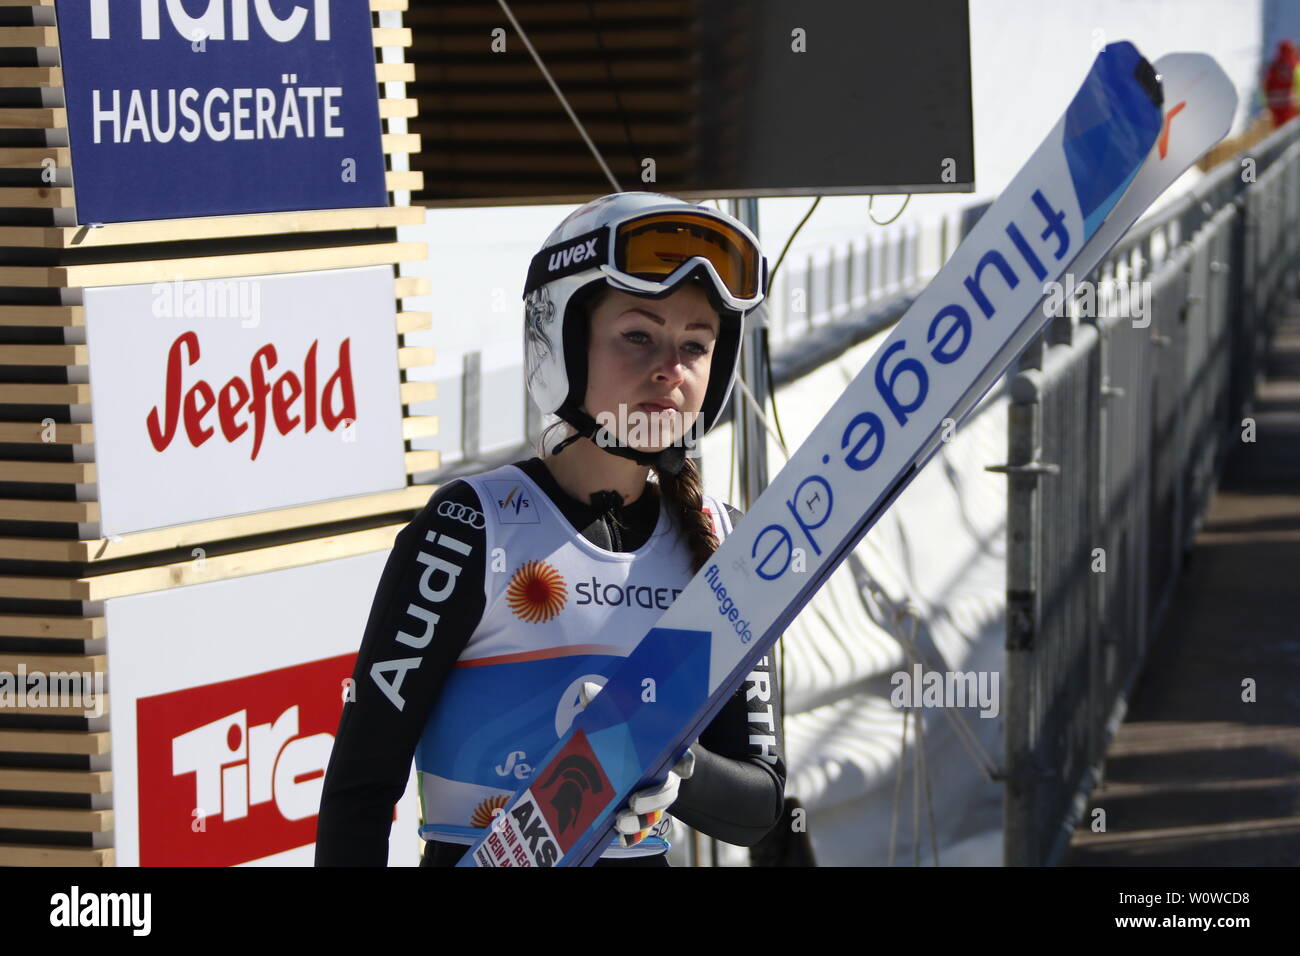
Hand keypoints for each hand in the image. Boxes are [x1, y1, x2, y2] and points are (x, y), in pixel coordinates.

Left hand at [577, 681, 696, 847]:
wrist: (612, 761)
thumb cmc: (621, 736)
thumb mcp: (613, 718)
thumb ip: (602, 703)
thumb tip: (585, 691)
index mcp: (662, 753)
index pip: (683, 757)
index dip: (685, 762)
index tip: (682, 767)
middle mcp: (661, 778)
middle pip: (668, 792)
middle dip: (654, 800)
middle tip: (633, 802)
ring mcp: (651, 799)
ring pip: (655, 814)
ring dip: (639, 821)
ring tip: (619, 822)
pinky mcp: (638, 814)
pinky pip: (640, 830)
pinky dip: (631, 837)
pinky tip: (618, 839)